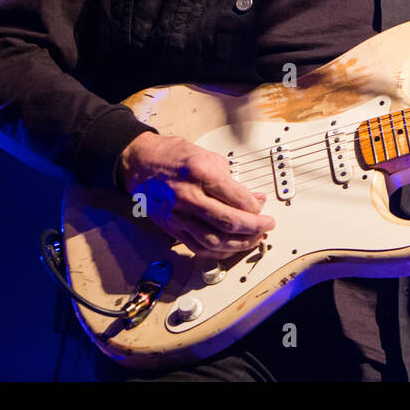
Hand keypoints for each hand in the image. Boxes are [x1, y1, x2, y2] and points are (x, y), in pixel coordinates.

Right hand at [117, 132, 274, 258]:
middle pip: (229, 221)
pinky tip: (231, 246)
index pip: (238, 198)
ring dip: (239, 244)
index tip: (262, 208)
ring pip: (215, 241)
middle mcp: (188, 196)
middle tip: (267, 225)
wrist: (143, 164)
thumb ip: (234, 182)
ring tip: (253, 238)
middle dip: (254, 227)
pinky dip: (219, 252)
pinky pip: (198, 248)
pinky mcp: (171, 229)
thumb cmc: (176, 157)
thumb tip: (256, 199)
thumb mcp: (210, 158)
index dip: (256, 207)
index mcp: (200, 174)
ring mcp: (178, 216)